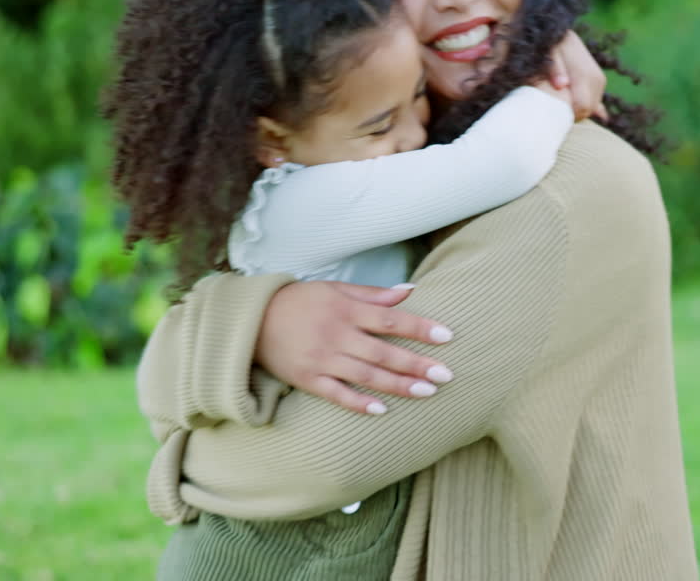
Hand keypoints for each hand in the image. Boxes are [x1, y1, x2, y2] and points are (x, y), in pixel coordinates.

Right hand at [256, 281, 454, 414]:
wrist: (252, 320)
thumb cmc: (300, 302)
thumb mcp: (335, 289)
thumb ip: (373, 294)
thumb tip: (410, 291)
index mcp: (346, 310)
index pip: (391, 320)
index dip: (420, 328)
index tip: (447, 336)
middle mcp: (336, 335)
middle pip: (383, 352)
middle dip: (416, 364)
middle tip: (447, 375)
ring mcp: (322, 359)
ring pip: (365, 375)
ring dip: (397, 385)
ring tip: (426, 392)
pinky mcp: (308, 379)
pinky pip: (336, 394)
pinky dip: (358, 403)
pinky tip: (382, 410)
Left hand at [546, 30, 608, 121]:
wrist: (558, 32)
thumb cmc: (549, 45)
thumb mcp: (548, 54)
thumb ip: (554, 69)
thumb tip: (561, 85)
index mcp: (584, 74)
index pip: (582, 107)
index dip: (568, 115)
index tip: (554, 116)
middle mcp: (596, 78)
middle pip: (588, 109)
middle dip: (572, 115)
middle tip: (555, 115)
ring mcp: (599, 80)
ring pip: (592, 108)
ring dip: (578, 111)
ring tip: (561, 108)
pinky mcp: (599, 81)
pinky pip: (599, 102)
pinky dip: (594, 110)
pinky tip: (594, 117)